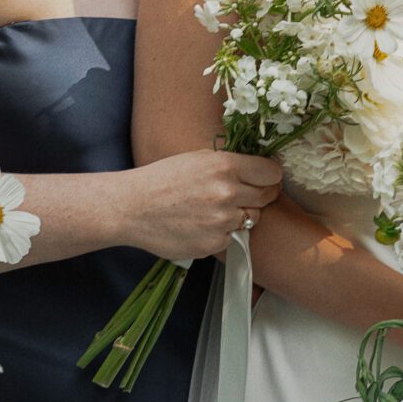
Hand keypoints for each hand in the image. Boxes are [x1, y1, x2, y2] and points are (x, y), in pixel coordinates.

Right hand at [117, 150, 283, 262]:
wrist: (131, 207)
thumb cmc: (162, 179)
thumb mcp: (198, 158)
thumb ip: (230, 164)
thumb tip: (259, 170)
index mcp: (225, 166)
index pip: (271, 173)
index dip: (269, 176)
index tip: (265, 179)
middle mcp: (228, 192)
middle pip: (267, 196)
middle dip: (259, 195)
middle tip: (243, 195)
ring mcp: (222, 221)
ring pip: (250, 219)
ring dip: (239, 215)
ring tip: (213, 210)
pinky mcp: (214, 243)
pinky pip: (232, 237)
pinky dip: (222, 233)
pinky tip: (201, 224)